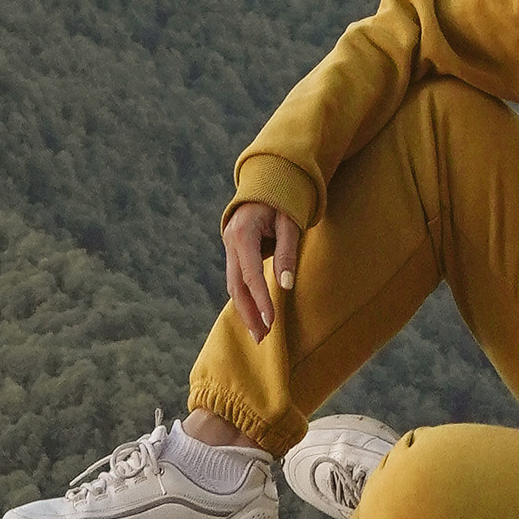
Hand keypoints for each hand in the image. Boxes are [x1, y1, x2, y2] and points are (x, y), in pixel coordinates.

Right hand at [223, 199, 302, 343]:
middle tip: (262, 338)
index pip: (250, 273)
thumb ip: (287, 252)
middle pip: (236, 285)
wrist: (267, 180)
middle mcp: (231, 241)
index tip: (270, 321)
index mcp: (243, 232)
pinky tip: (254, 314)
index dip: (260, 299)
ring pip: (233, 285)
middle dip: (249, 313)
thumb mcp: (289, 222)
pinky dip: (245, 298)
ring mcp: (229, 246)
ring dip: (246, 310)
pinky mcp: (234, 251)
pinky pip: (237, 279)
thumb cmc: (283, 200)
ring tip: (260, 333)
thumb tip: (286, 285)